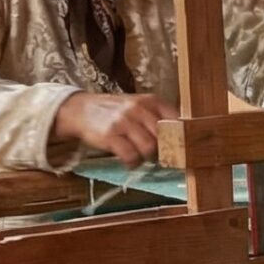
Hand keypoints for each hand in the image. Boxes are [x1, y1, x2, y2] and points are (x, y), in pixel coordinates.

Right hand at [54, 92, 179, 166]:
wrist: (82, 110)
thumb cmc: (114, 111)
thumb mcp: (137, 105)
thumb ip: (156, 116)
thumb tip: (180, 137)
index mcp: (150, 100)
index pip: (176, 120)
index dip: (181, 137)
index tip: (181, 148)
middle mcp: (138, 109)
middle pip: (164, 137)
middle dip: (163, 151)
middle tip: (159, 156)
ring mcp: (124, 122)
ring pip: (149, 148)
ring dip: (147, 158)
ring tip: (141, 158)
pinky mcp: (111, 135)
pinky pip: (130, 156)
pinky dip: (132, 163)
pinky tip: (129, 162)